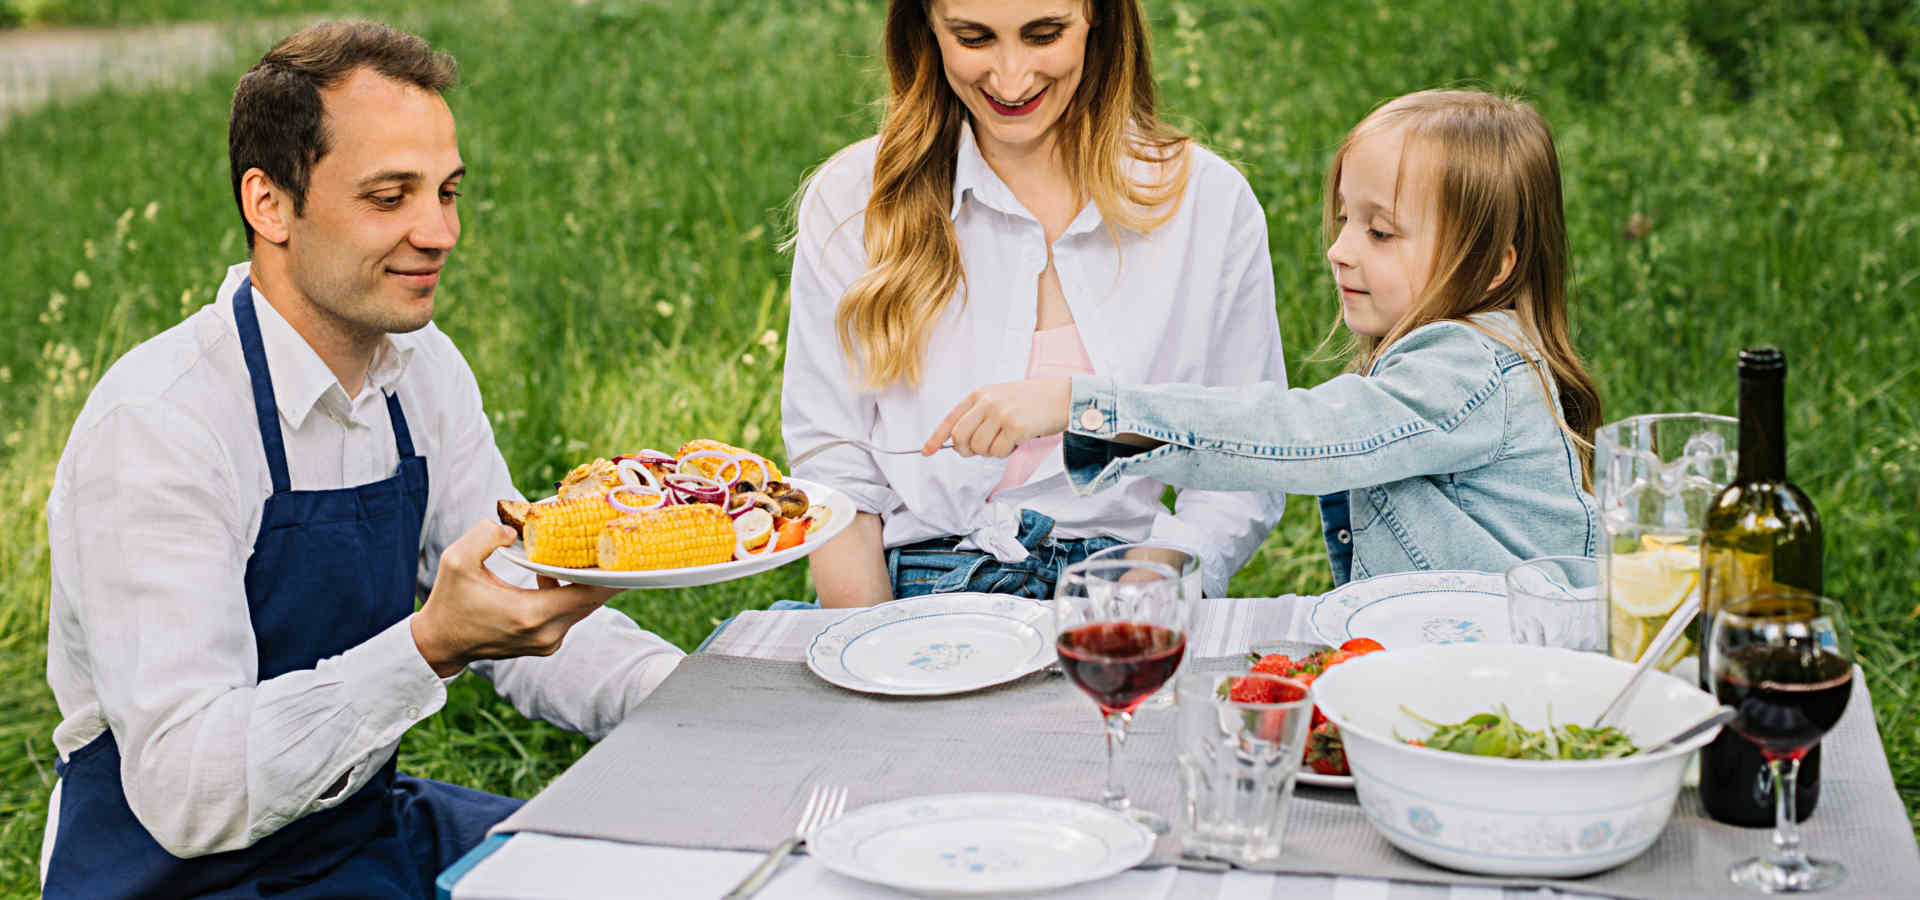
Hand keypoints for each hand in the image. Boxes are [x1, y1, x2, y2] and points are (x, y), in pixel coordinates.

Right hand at [410, 519, 621, 676]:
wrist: (441, 644)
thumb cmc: (449, 603)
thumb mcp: (457, 561)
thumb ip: (485, 536)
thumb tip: (513, 529)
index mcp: (531, 615)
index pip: (589, 594)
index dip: (612, 574)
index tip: (625, 552)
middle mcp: (546, 633)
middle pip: (593, 600)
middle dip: (604, 573)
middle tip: (612, 543)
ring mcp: (548, 642)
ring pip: (583, 607)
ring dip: (585, 581)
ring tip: (585, 552)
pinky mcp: (546, 644)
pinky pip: (570, 614)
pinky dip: (570, 593)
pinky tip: (553, 572)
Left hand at [924, 378, 1071, 457]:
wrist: (1062, 397)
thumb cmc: (1032, 402)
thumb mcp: (1000, 399)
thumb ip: (979, 416)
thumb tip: (959, 444)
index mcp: (980, 394)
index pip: (951, 418)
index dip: (937, 437)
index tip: (927, 451)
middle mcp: (987, 402)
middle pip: (959, 437)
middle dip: (967, 450)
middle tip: (984, 448)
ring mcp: (1000, 414)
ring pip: (979, 448)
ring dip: (991, 451)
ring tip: (1008, 439)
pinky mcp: (1015, 427)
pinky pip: (998, 452)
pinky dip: (1007, 452)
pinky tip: (1019, 439)